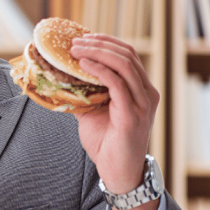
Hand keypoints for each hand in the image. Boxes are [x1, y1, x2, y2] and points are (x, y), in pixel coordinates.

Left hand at [70, 34, 159, 209]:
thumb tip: (62, 78)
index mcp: (140, 89)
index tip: (83, 37)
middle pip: (127, 54)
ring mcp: (142, 103)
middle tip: (75, 41)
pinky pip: (118, 84)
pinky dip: (100, 70)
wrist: (118, 172)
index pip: (127, 55)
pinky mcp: (133, 114)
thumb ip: (85, 93)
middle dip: (99, 43)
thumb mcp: (92, 112)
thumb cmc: (107, 143)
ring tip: (75, 50)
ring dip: (97, 53)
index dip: (106, 42)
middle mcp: (146, 92)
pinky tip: (84, 65)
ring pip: (124, 65)